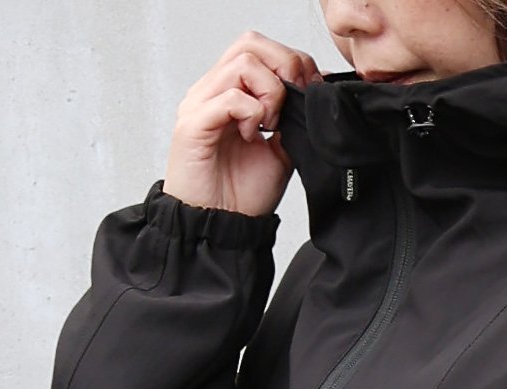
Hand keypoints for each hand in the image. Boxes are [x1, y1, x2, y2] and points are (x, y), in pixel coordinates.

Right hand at [163, 31, 320, 216]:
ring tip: (268, 124)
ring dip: (269, 92)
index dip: (292, 63)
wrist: (220, 226)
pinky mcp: (192, 124)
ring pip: (243, 63)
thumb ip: (293, 117)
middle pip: (250, 44)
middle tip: (290, 104)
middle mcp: (212, 92)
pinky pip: (230, 97)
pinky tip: (250, 135)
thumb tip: (314, 89)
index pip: (261, 49)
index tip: (306, 95)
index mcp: (231, 94)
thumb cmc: (241, 195)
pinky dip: (250, 113)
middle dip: (284, 67)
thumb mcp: (282, 150)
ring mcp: (200, 105)